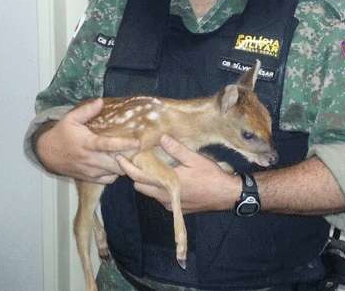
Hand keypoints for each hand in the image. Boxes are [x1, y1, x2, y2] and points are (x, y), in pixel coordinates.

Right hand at [36, 99, 139, 183]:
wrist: (47, 153)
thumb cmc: (61, 134)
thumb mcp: (70, 119)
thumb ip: (86, 110)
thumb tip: (100, 101)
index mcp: (87, 144)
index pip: (108, 146)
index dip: (124, 144)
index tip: (137, 142)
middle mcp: (90, 159)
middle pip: (116, 163)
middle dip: (129, 158)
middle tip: (140, 150)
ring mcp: (90, 171)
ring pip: (114, 173)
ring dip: (124, 166)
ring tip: (132, 156)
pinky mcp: (90, 178)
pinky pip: (108, 180)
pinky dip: (115, 174)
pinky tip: (117, 164)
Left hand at [116, 135, 239, 212]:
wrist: (226, 195)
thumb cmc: (211, 176)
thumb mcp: (195, 158)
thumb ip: (177, 149)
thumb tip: (162, 137)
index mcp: (166, 183)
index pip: (138, 177)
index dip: (126, 167)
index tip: (118, 157)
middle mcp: (164, 197)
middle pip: (140, 186)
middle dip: (135, 174)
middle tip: (136, 159)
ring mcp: (170, 204)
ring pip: (150, 192)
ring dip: (147, 181)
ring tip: (150, 166)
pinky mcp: (177, 208)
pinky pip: (160, 198)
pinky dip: (158, 188)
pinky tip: (165, 177)